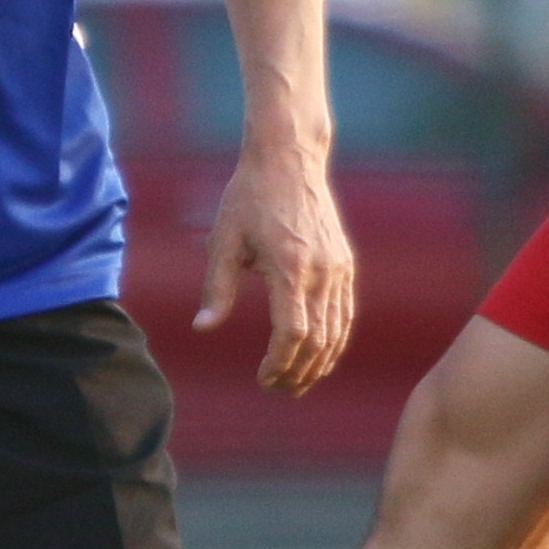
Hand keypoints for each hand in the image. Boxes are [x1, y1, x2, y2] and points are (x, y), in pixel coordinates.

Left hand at [196, 139, 356, 394]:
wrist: (289, 157)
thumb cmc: (249, 196)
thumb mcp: (224, 240)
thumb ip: (216, 288)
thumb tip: (203, 328)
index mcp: (290, 267)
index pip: (293, 333)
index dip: (279, 363)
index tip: (263, 379)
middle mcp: (321, 271)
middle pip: (318, 340)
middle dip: (299, 372)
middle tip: (277, 390)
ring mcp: (339, 268)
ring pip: (337, 331)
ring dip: (319, 363)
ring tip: (297, 383)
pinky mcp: (344, 263)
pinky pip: (345, 313)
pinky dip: (334, 341)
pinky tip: (318, 356)